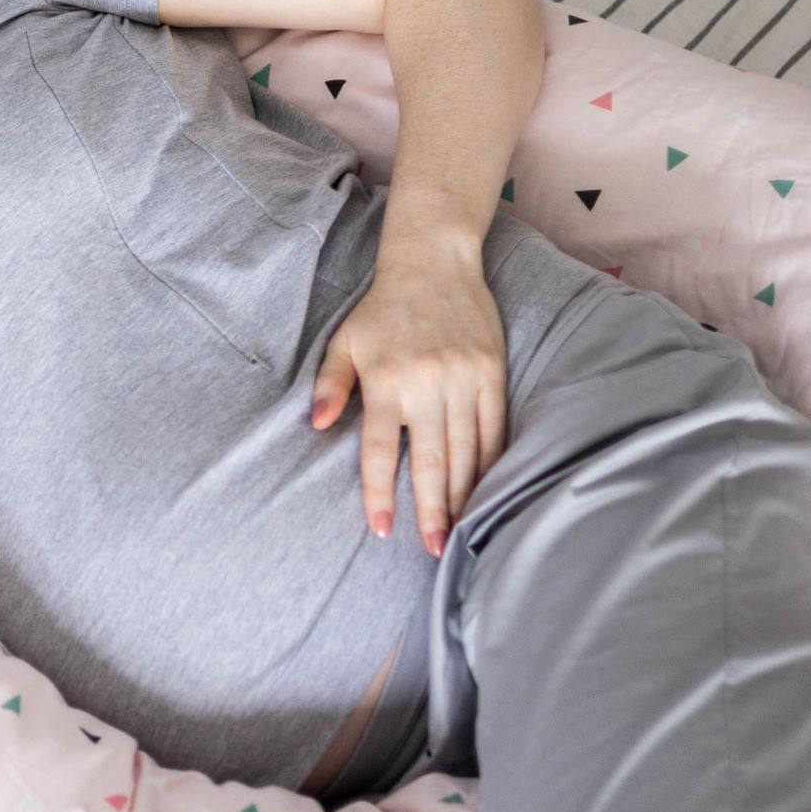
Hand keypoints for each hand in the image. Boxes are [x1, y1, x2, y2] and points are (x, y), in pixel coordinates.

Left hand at [310, 250, 507, 556]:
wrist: (433, 262)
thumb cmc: (381, 310)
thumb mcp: (345, 342)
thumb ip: (331, 385)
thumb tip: (316, 426)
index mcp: (385, 380)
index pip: (381, 450)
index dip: (381, 493)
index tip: (383, 529)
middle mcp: (426, 383)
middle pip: (430, 460)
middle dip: (432, 509)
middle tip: (434, 549)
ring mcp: (464, 378)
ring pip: (466, 450)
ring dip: (463, 494)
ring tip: (458, 530)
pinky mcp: (491, 372)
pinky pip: (494, 428)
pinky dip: (491, 462)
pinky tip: (487, 489)